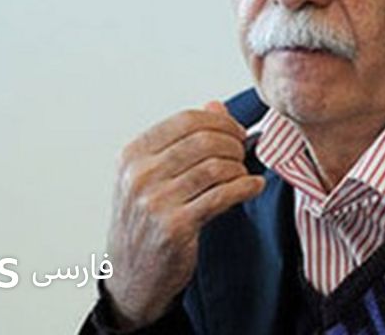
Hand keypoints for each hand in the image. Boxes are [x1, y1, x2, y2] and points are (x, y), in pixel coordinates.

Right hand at [103, 102, 265, 328]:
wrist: (130, 278)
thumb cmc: (143, 223)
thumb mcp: (150, 176)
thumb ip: (182, 140)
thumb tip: (216, 105)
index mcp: (132, 156)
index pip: (185, 121)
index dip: (219, 121)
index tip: (236, 131)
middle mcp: (140, 176)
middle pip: (204, 140)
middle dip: (233, 143)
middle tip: (243, 152)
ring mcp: (156, 202)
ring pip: (216, 167)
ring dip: (239, 167)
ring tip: (244, 173)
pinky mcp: (176, 227)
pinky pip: (222, 196)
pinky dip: (245, 187)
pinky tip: (253, 186)